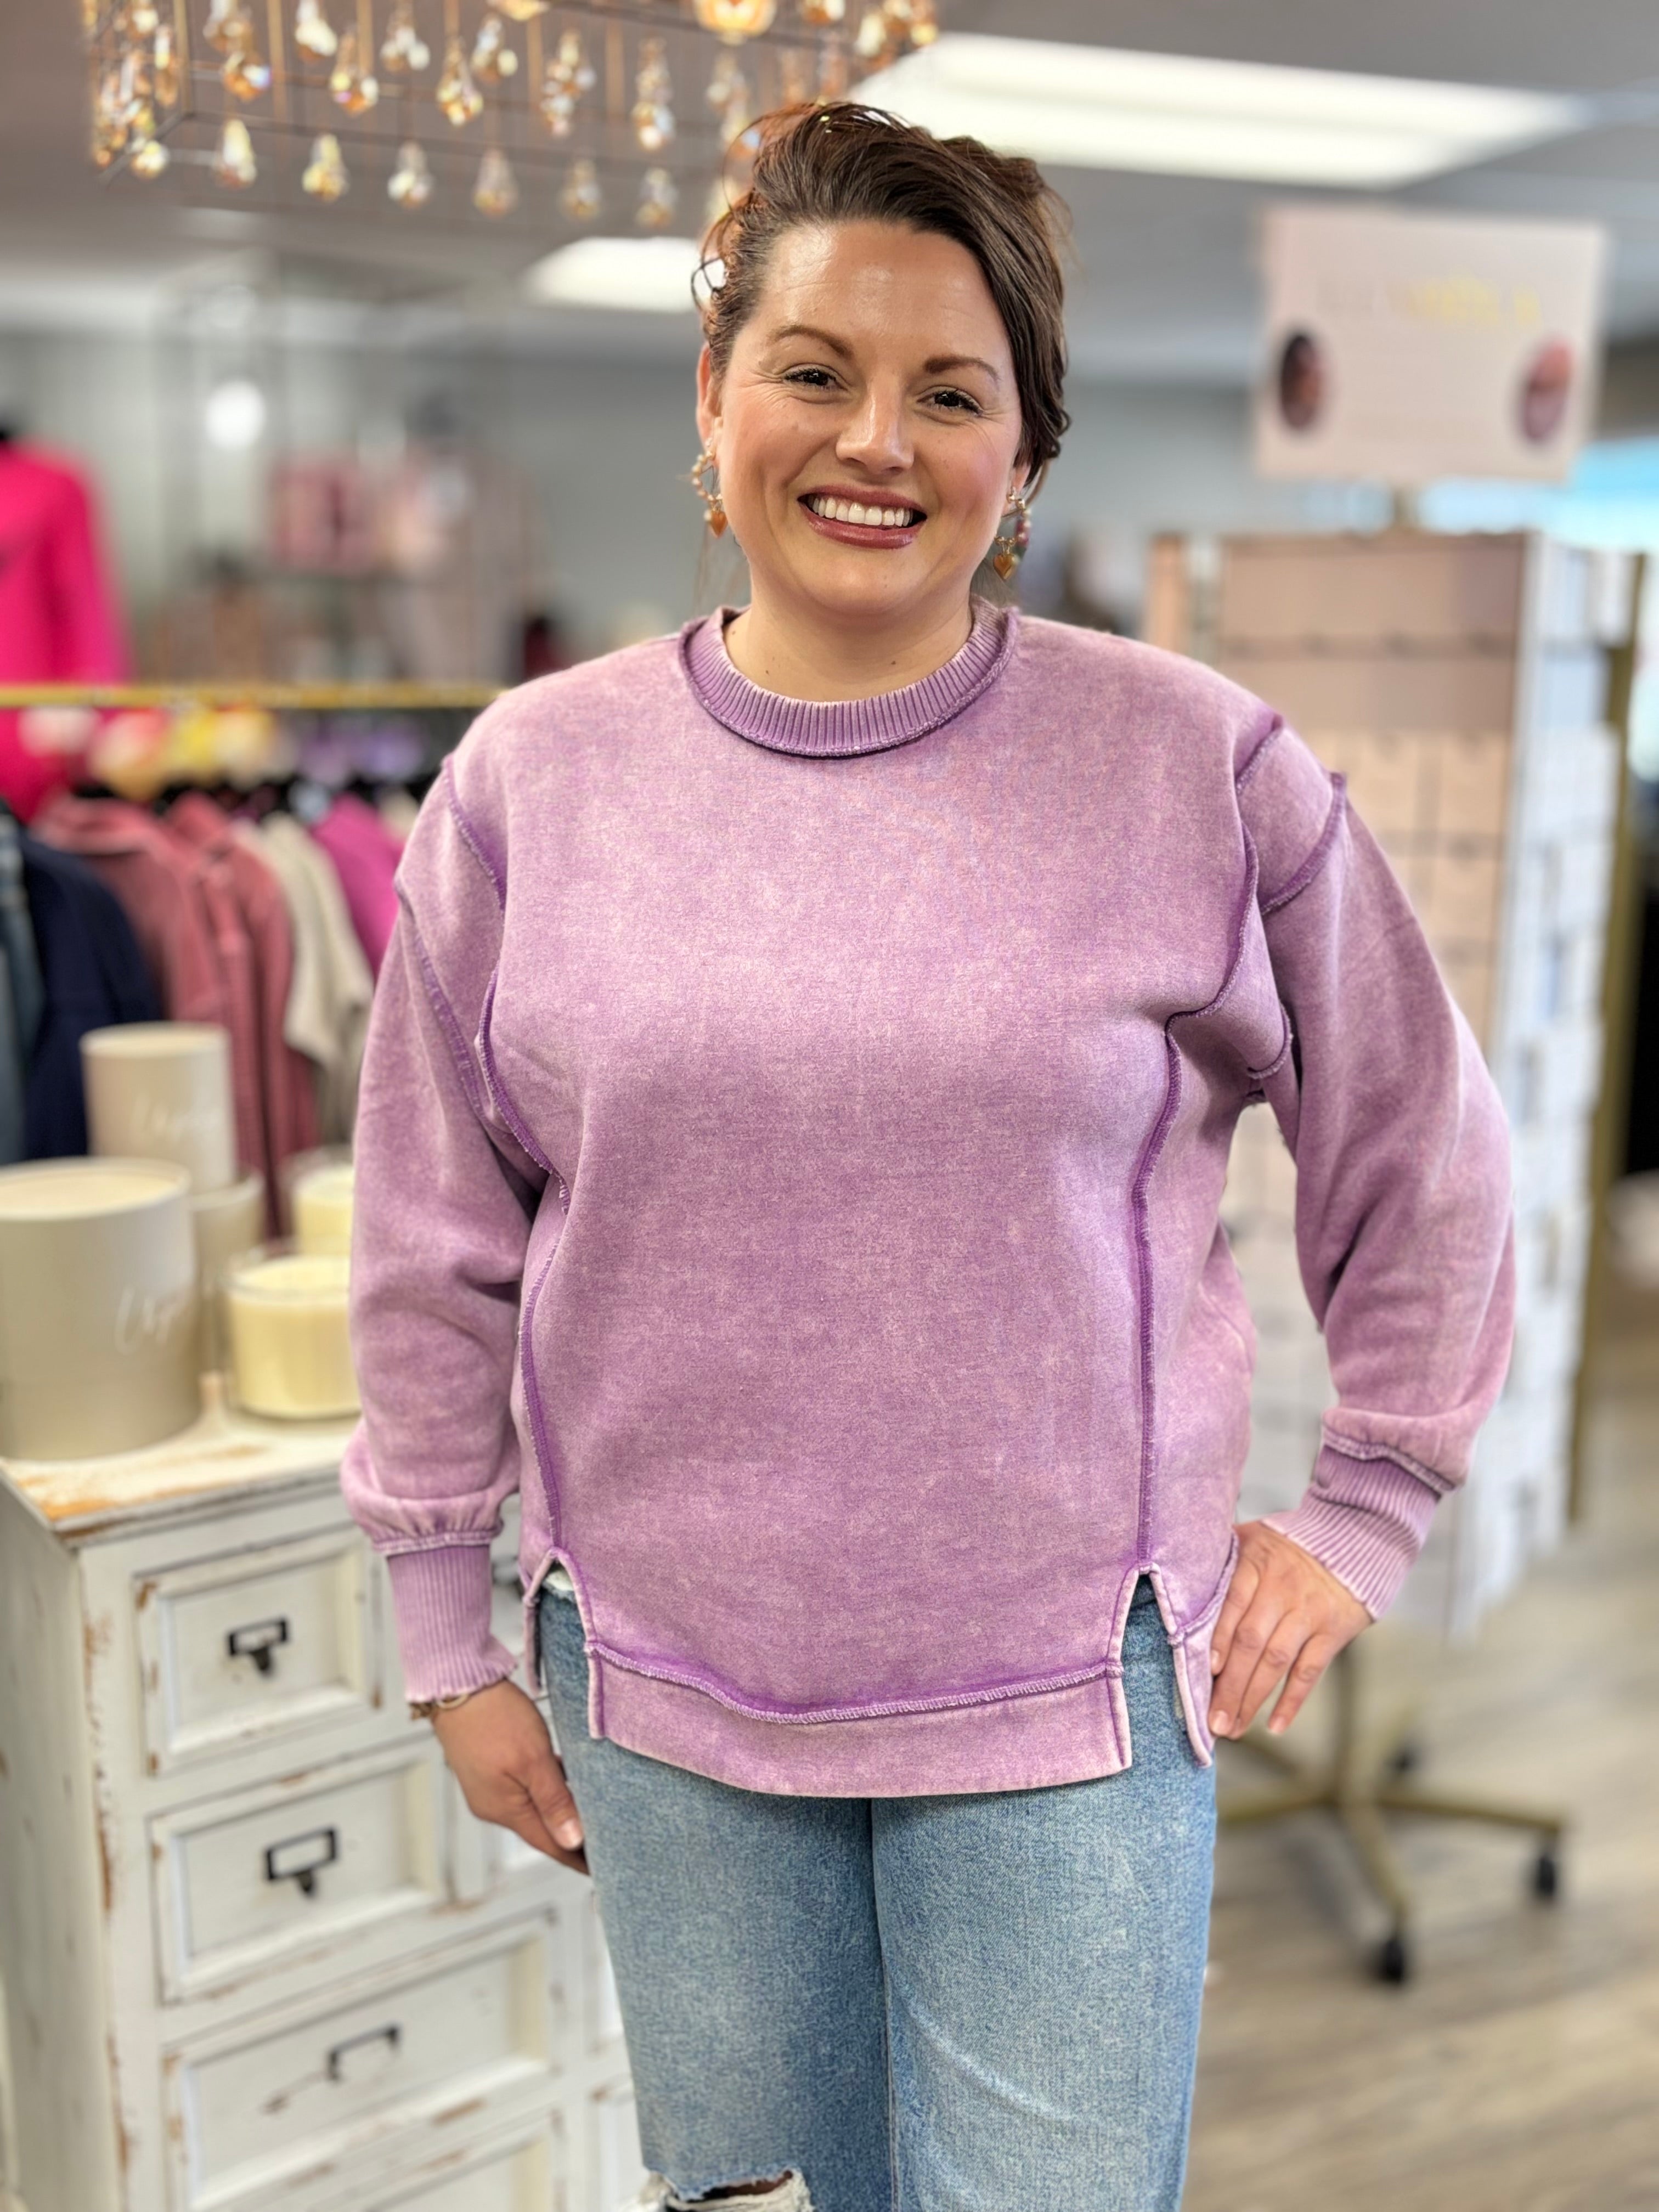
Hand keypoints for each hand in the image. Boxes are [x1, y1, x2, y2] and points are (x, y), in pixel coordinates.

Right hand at [431, 1678, 588, 1875]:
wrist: (458, 1685)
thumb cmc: (495, 1718)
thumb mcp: (533, 1759)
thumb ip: (554, 1801)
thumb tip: (573, 1842)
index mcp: (505, 1810)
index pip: (550, 1844)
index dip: (578, 1858)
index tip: (605, 1869)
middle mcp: (495, 1806)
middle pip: (541, 1830)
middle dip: (571, 1838)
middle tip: (606, 1844)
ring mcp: (489, 1787)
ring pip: (533, 1806)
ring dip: (559, 1811)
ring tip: (591, 1815)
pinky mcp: (489, 1768)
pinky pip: (524, 1787)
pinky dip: (546, 1789)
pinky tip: (564, 1779)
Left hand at [1208, 1520, 1371, 1741]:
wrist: (1351, 1537)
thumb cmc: (1288, 1542)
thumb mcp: (1252, 1536)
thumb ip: (1220, 1555)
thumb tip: (1177, 1573)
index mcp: (1256, 1564)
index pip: (1232, 1606)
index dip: (1218, 1640)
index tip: (1205, 1672)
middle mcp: (1281, 1590)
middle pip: (1251, 1642)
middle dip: (1230, 1685)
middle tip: (1212, 1722)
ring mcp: (1308, 1613)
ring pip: (1277, 1662)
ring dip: (1253, 1699)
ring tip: (1234, 1729)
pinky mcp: (1332, 1631)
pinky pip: (1310, 1671)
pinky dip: (1292, 1700)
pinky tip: (1275, 1726)